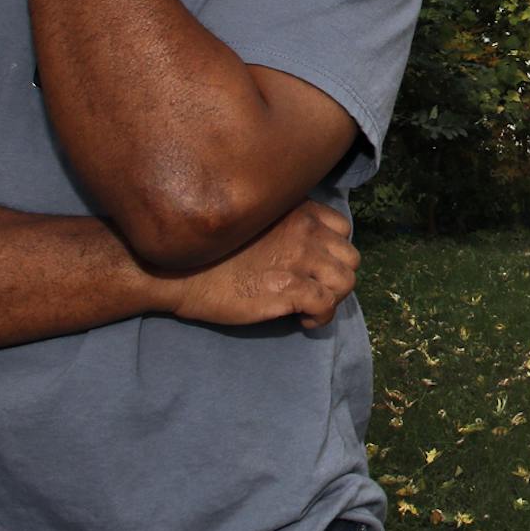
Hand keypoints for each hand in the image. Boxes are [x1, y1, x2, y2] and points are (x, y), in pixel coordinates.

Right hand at [155, 200, 358, 329]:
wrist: (179, 270)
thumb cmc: (209, 249)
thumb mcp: (252, 219)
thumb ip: (280, 224)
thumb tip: (299, 246)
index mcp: (296, 210)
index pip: (342, 227)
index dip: (332, 250)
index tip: (316, 265)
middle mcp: (304, 230)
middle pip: (350, 257)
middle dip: (336, 277)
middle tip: (314, 290)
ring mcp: (299, 259)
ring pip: (346, 281)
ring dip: (333, 298)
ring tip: (310, 308)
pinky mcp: (290, 289)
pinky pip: (328, 305)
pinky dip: (321, 317)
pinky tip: (303, 320)